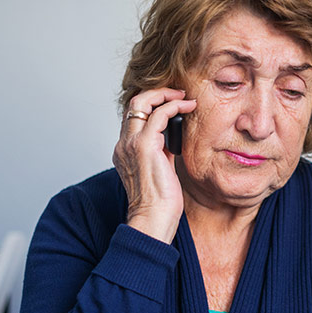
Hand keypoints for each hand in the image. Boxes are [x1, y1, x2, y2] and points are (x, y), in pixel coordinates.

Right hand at [112, 88, 196, 242]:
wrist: (153, 219)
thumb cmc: (159, 204)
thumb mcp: (160, 171)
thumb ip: (162, 153)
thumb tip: (173, 141)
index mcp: (124, 151)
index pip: (133, 117)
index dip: (152, 105)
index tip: (172, 103)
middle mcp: (123, 144)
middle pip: (133, 104)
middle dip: (157, 93)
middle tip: (178, 93)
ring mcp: (131, 144)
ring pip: (142, 103)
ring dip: (166, 95)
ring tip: (185, 98)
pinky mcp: (145, 146)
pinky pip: (159, 114)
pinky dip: (174, 106)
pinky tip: (188, 107)